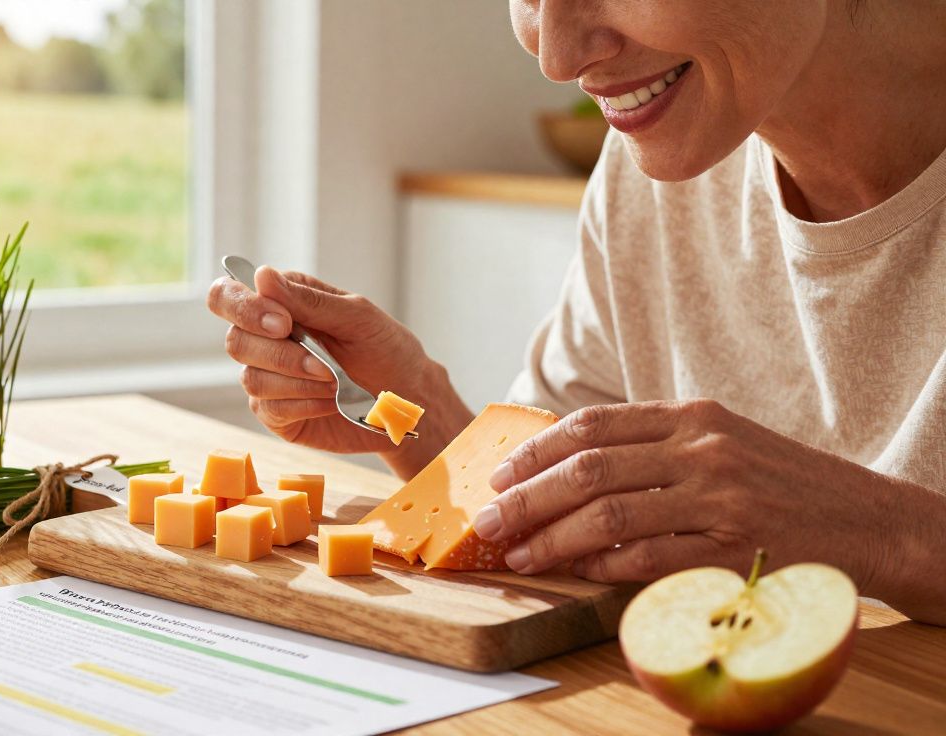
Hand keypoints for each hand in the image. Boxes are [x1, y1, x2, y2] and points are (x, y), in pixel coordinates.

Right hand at [207, 266, 470, 475]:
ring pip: (251, 378)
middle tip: (325, 364)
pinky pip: (270, 408)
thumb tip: (261, 275)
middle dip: (281, 355)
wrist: (408, 401)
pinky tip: (332, 402)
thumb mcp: (357, 317)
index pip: (228, 296)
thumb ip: (307, 300)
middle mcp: (267, 338)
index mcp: (281, 303)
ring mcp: (269, 376)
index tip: (284, 324)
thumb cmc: (387, 351)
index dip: (244, 308)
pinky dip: (306, 403)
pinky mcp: (276, 413)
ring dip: (299, 382)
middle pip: (235, 341)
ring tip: (336, 384)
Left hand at [470, 399, 943, 617]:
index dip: (537, 450)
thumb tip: (568, 467)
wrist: (867, 519)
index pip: (593, 425)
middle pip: (588, 469)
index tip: (500, 473)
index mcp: (691, 417)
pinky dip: (604, 567)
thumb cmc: (780, 482)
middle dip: (527, 497)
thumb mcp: (720, 441)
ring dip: (553, 538)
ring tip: (520, 553)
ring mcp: (718, 500)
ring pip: (609, 516)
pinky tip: (578, 572)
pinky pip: (649, 559)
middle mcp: (701, 450)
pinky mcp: (732, 549)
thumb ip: (652, 446)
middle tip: (490, 520)